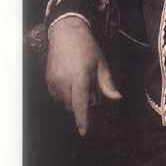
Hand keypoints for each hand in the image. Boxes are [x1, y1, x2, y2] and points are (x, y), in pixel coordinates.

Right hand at [46, 16, 121, 135]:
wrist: (66, 33)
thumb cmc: (87, 47)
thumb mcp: (101, 63)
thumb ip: (107, 83)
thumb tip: (117, 98)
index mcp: (80, 77)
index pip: (80, 104)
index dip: (82, 119)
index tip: (83, 132)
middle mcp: (64, 81)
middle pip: (73, 105)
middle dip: (82, 104)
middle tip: (91, 90)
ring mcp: (54, 81)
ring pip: (65, 101)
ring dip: (73, 99)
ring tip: (80, 82)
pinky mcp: (48, 80)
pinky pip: (57, 95)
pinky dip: (65, 94)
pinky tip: (70, 81)